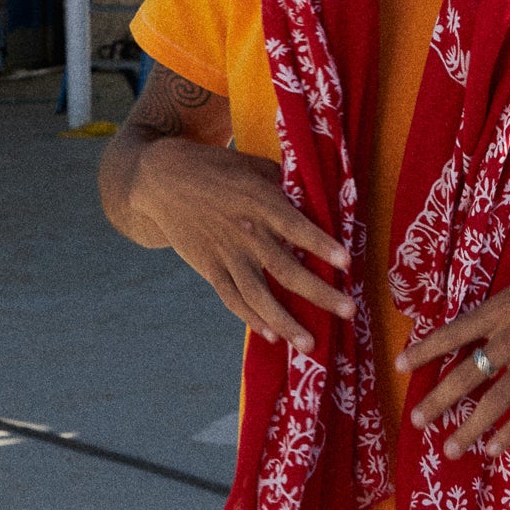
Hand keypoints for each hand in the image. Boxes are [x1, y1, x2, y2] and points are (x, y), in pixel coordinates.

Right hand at [128, 137, 351, 349]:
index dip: (320, 245)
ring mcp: (225, 254)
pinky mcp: (209, 268)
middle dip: (319, 293)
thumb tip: (315, 195)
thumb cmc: (215, 167)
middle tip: (348, 311)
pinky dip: (252, 318)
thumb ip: (282, 183)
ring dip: (286, 321)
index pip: (295, 227)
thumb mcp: (251, 166)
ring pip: (259, 295)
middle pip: (285, 269)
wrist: (161, 179)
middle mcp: (245, 232)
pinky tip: (272, 336)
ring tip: (310, 344)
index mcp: (259, 201)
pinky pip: (232, 299)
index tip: (346, 263)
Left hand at [396, 233, 509, 459]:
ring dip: (468, 429)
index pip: (451, 334)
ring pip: (491, 402)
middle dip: (436, 401)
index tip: (399, 365)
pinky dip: (508, 433)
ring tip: (449, 448)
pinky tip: (493, 449)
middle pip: (463, 375)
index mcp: (500, 308)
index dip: (423, 351)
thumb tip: (499, 314)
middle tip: (415, 420)